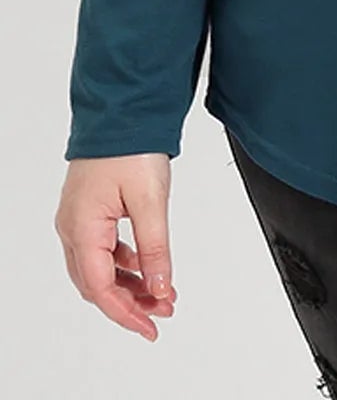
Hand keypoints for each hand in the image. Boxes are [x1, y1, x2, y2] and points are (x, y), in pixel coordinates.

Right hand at [54, 154, 177, 340]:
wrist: (122, 108)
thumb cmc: (129, 144)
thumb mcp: (150, 200)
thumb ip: (155, 248)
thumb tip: (160, 286)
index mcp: (82, 228)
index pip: (101, 289)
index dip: (126, 314)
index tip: (150, 328)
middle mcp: (74, 228)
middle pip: (98, 283)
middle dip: (131, 302)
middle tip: (162, 310)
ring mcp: (79, 218)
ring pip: (101, 268)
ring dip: (130, 283)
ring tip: (162, 291)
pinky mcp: (90, 209)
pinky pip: (103, 248)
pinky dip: (126, 262)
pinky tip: (147, 264)